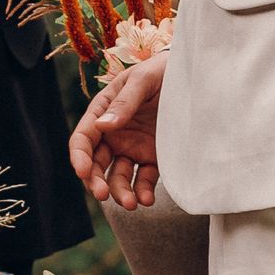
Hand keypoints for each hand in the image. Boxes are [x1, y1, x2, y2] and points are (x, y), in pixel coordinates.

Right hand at [70, 51, 166, 210]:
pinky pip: (144, 179)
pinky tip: (146, 199)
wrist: (195, 76)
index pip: (83, 139)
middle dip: (96, 181)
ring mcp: (132, 147)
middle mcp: (113, 134)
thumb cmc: (163, 71)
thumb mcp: (143, 80)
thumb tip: (103, 127)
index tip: (84, 171)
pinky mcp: (153, 157)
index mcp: (103, 112)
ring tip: (131, 204)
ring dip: (120, 192)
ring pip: (118, 176)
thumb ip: (124, 102)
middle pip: (96, 164)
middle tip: (103, 194)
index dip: (80, 157)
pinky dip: (142, 192)